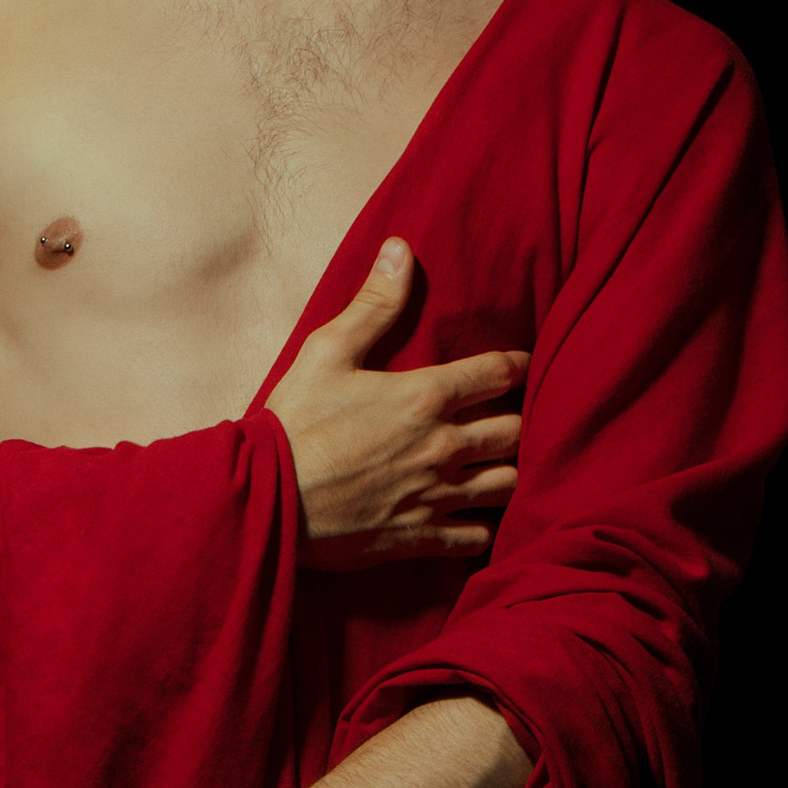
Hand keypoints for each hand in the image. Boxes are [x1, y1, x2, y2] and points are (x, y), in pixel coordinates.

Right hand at [268, 238, 526, 568]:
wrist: (267, 499)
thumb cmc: (294, 423)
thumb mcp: (327, 351)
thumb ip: (373, 304)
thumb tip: (401, 250)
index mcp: (425, 397)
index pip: (497, 373)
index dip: (516, 365)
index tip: (521, 365)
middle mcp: (442, 447)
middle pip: (514, 432)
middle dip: (519, 421)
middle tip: (509, 417)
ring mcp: (435, 495)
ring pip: (506, 484)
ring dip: (508, 472)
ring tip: (498, 465)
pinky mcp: (420, 537)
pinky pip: (476, 537)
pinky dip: (481, 527)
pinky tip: (473, 518)